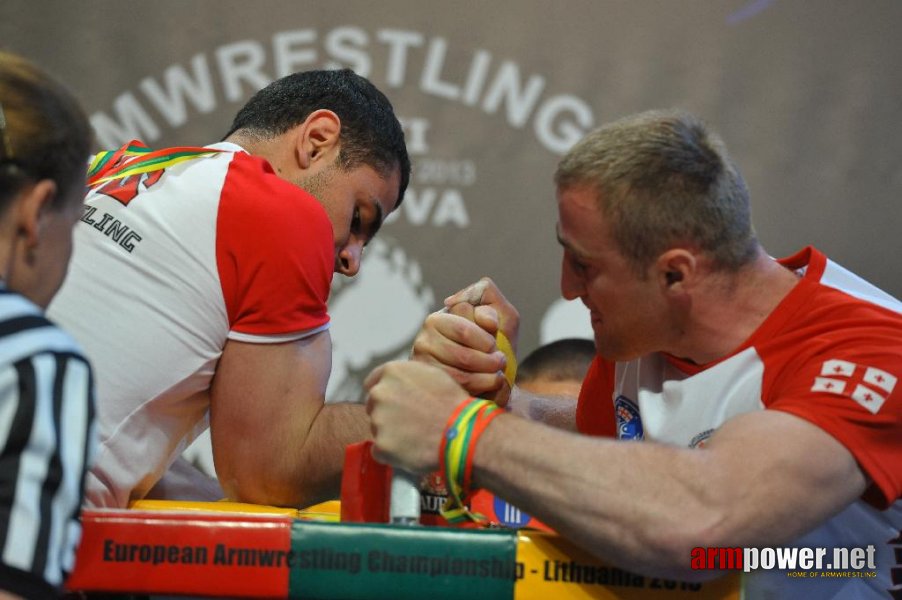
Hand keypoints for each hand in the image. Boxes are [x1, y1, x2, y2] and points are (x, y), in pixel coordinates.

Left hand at [364, 361, 469, 473]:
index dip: (385, 393)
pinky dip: (392, 453)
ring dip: (391, 433)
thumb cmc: (453, 404)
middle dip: (387, 413)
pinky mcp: (381, 445)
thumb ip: (408, 377)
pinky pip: (380, 451)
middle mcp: (380, 393)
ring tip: (416, 436)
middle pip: (374, 406)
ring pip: (378, 429)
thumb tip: (400, 385)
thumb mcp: (432, 374)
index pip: (372, 382)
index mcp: (392, 372)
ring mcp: (378, 420)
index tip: (392, 402)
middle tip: (410, 422)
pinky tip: (412, 450)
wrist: (463, 432)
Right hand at [409, 278, 519, 400]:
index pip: (463, 329)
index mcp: (438, 319)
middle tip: (501, 362)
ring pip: (460, 374)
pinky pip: (458, 390)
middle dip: (490, 361)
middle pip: (462, 355)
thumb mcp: (502, 315)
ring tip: (498, 373)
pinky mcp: (431, 388)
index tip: (495, 344)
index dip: (486, 339)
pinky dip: (481, 387)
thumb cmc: (499, 345)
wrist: (499, 380)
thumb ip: (486, 296)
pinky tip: (490, 383)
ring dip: (488, 375)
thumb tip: (452, 301)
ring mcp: (424, 367)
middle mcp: (424, 341)